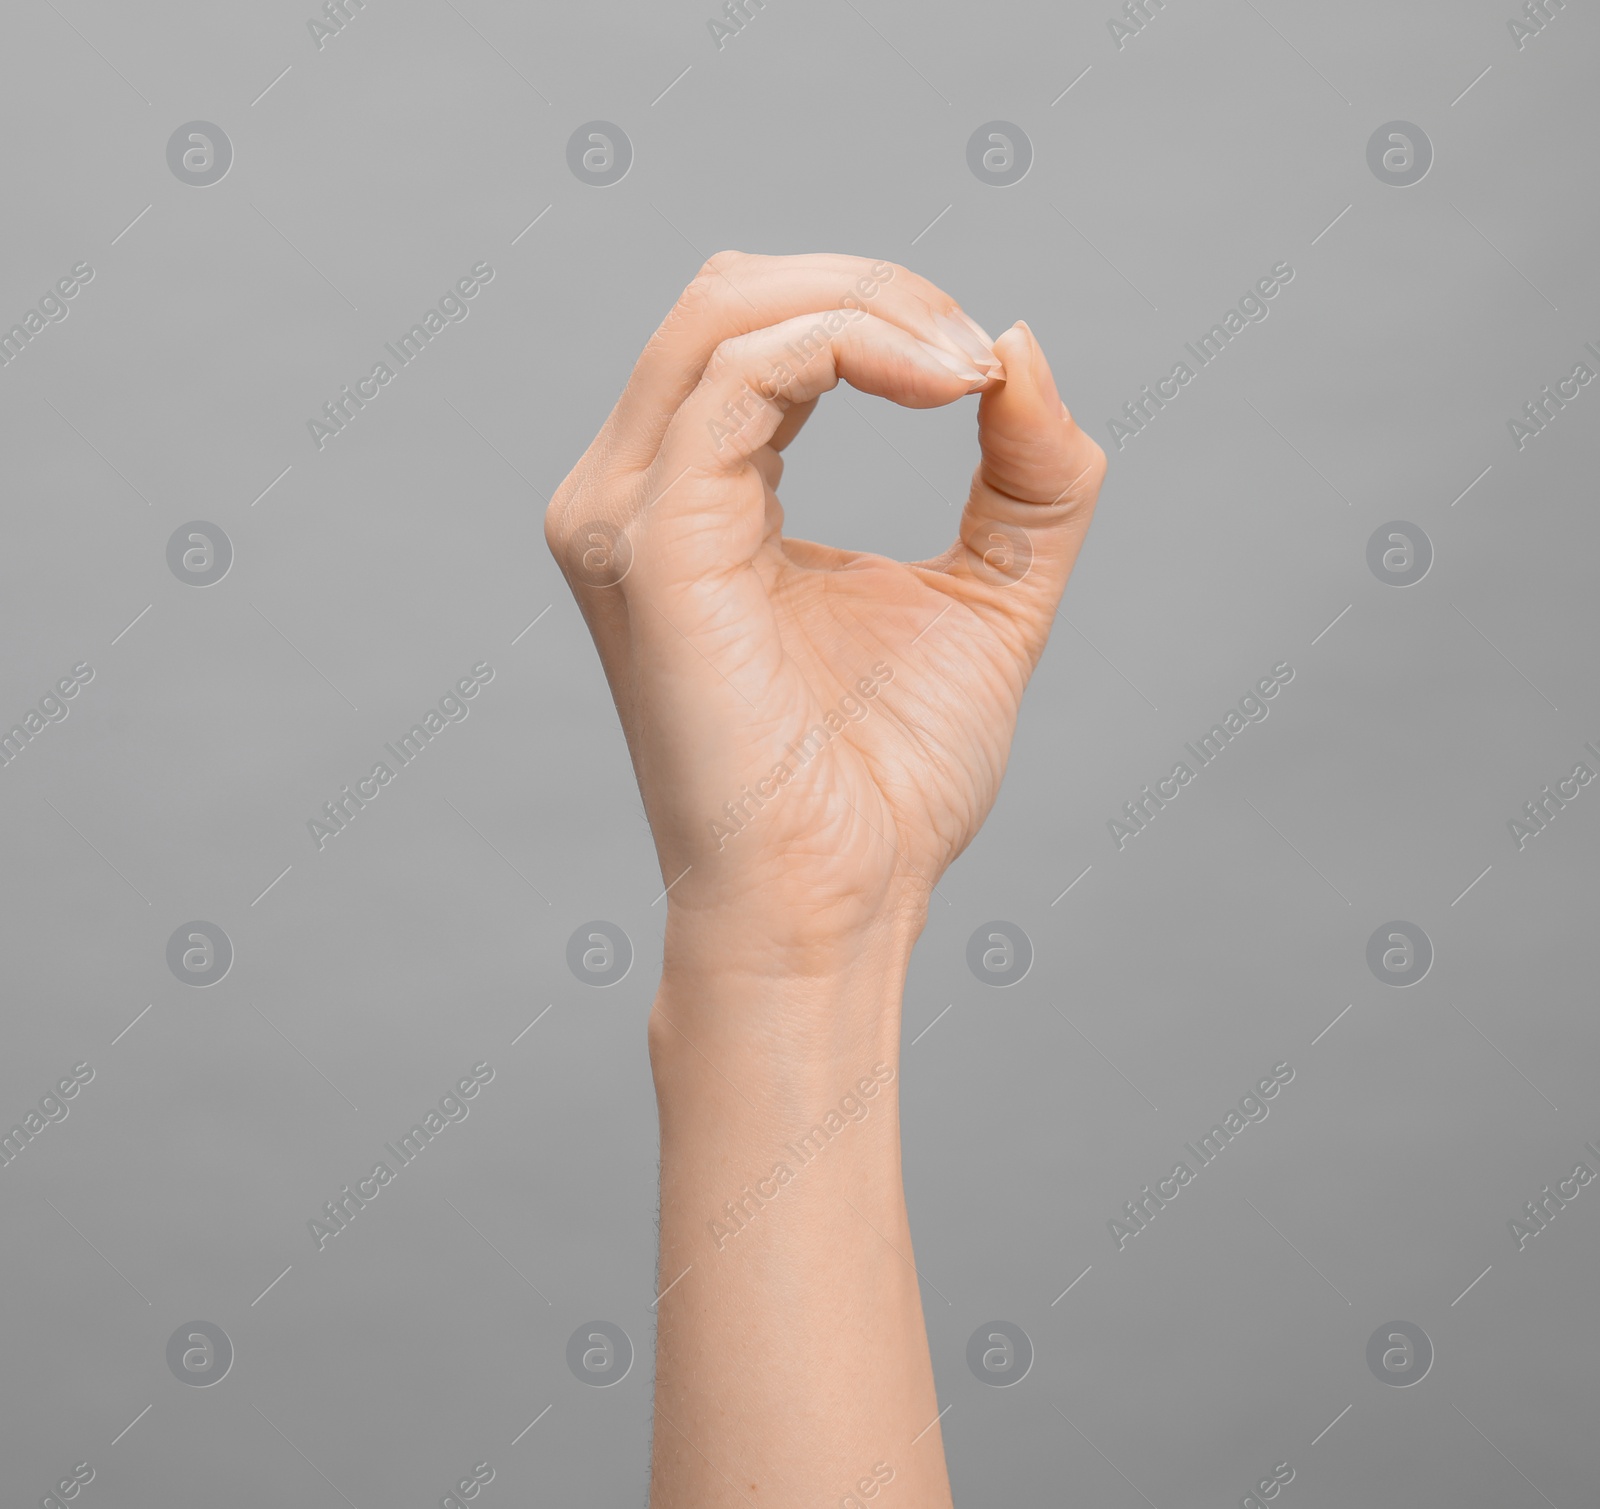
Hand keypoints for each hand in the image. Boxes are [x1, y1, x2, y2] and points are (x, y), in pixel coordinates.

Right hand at [546, 251, 1105, 980]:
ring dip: (873, 307)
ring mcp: (628, 515)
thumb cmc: (887, 783)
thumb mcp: (985, 596)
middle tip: (981, 360)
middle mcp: (635, 493)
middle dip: (877, 291)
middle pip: (731, 292)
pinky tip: (942, 388)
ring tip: (970, 372)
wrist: (837, 904)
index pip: (761, 332)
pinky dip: (853, 345)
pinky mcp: (653, 543)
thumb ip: (1021, 474)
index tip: (990, 374)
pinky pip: (744, 374)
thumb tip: (1024, 342)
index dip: (883, 314)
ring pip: (727, 308)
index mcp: (696, 500)